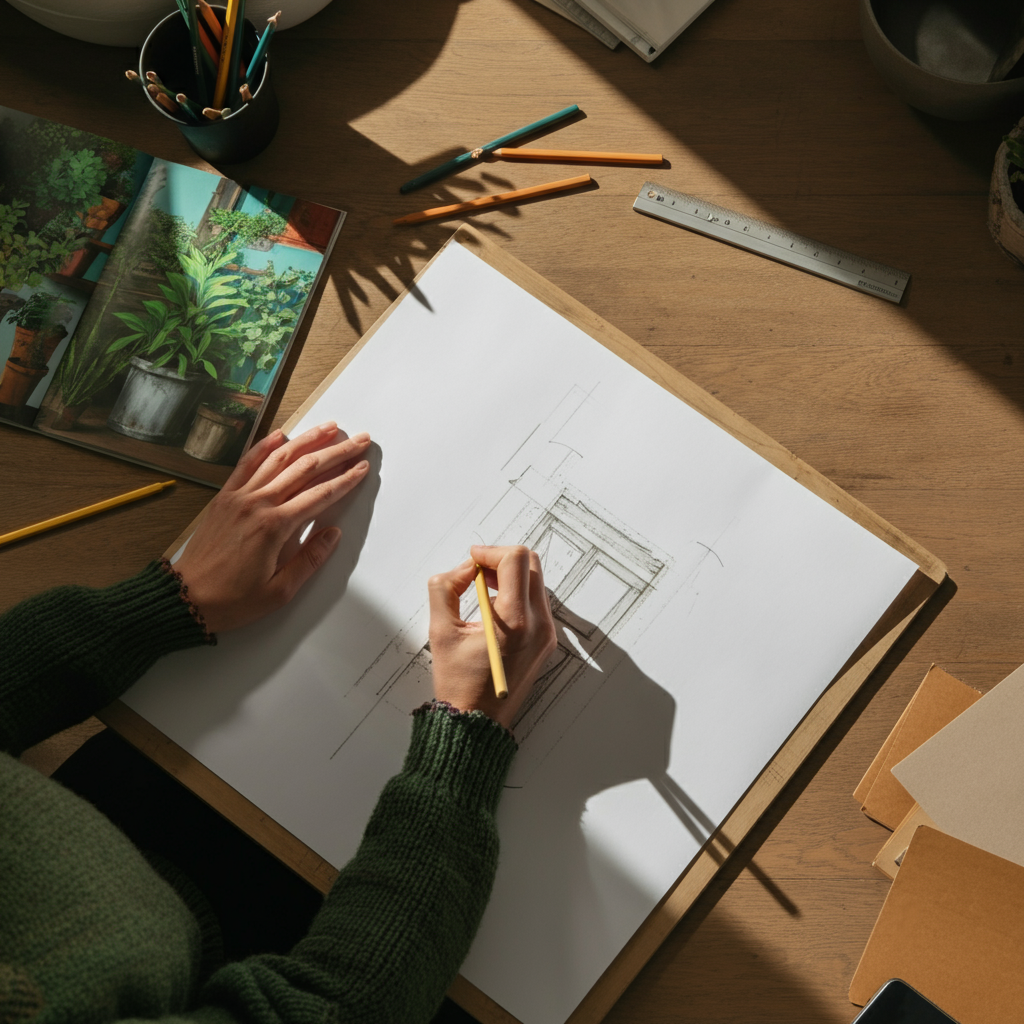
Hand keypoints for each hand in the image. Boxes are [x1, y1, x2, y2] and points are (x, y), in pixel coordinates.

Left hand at [174, 422, 370, 633]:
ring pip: (279, 458)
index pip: (320, 495)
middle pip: (305, 469)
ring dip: (307, 440)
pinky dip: (264, 446)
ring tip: (329, 427)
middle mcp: (257, 504)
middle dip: (336, 453)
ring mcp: (239, 497)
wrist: (186, 598)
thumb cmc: (232, 600)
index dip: (346, 480)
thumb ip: (310, 559)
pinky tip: (281, 434)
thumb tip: (333, 534)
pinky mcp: (224, 497)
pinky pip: (247, 464)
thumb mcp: (280, 591)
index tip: (362, 467)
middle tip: (359, 441)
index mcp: (275, 527)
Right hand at [427, 545, 556, 729]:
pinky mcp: (546, 641)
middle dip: (501, 560)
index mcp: (515, 622)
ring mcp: (547, 634)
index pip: (515, 560)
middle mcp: (539, 626)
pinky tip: (494, 605)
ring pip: (535, 581)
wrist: (477, 723)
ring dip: (509, 575)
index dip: (490, 551)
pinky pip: (536, 602)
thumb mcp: (440, 632)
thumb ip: (445, 588)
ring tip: (482, 588)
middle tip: (476, 571)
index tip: (472, 559)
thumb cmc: (459, 684)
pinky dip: (517, 593)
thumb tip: (464, 568)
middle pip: (530, 564)